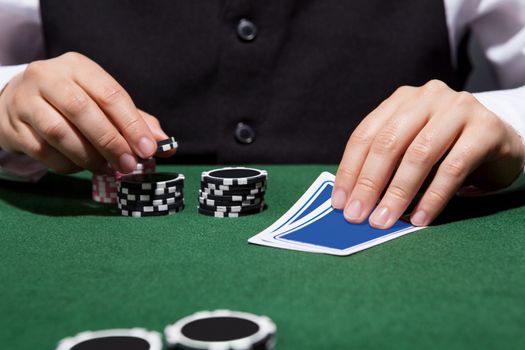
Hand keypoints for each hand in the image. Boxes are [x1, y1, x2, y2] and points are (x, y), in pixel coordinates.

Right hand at [0, 52, 173, 173]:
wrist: (18, 103)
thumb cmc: (71, 104)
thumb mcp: (102, 102)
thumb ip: (135, 122)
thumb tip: (166, 145)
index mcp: (78, 67)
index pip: (110, 94)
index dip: (132, 124)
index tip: (149, 149)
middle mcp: (48, 76)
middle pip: (83, 110)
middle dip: (111, 142)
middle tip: (129, 165)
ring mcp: (25, 100)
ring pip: (60, 133)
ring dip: (89, 157)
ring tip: (107, 169)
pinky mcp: (12, 125)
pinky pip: (44, 151)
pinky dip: (68, 164)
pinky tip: (81, 167)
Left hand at [332, 80, 524, 227]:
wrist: (499, 143)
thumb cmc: (445, 151)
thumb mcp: (410, 152)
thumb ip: (385, 168)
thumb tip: (353, 203)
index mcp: (401, 100)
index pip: (365, 135)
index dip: (349, 171)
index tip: (339, 203)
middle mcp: (427, 97)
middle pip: (388, 143)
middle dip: (368, 184)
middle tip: (357, 216)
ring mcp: (458, 108)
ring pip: (418, 155)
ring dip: (397, 193)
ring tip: (384, 220)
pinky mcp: (485, 127)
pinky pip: (453, 168)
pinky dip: (433, 197)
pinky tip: (419, 218)